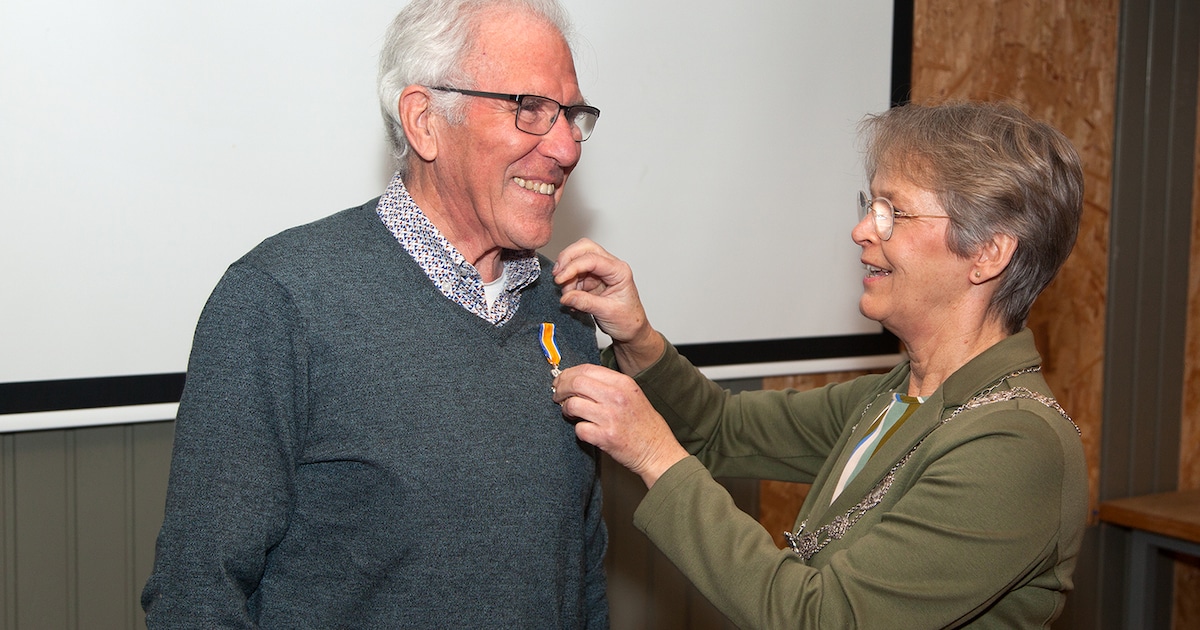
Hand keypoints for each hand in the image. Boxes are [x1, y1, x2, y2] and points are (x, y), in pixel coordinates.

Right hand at [553, 238, 663, 373]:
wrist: (631, 330)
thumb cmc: (628, 320)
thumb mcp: (607, 312)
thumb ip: (585, 302)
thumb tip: (565, 296)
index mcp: (619, 271)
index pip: (592, 258)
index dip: (572, 266)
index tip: (560, 279)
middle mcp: (610, 267)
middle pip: (584, 248)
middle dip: (567, 260)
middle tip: (558, 276)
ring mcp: (600, 272)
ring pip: (576, 260)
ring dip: (567, 276)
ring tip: (568, 295)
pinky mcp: (591, 280)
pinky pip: (574, 275)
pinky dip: (568, 284)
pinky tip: (571, 298)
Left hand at [553, 364, 687, 488]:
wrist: (658, 451)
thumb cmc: (645, 425)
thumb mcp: (632, 395)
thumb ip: (609, 385)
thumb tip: (579, 380)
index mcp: (623, 383)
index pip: (586, 369)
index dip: (568, 374)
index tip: (561, 380)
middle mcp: (617, 397)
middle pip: (576, 383)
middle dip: (560, 388)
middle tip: (557, 395)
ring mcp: (610, 417)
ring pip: (573, 404)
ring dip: (566, 409)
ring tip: (570, 413)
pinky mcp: (605, 437)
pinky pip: (579, 428)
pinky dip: (578, 430)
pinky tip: (584, 429)